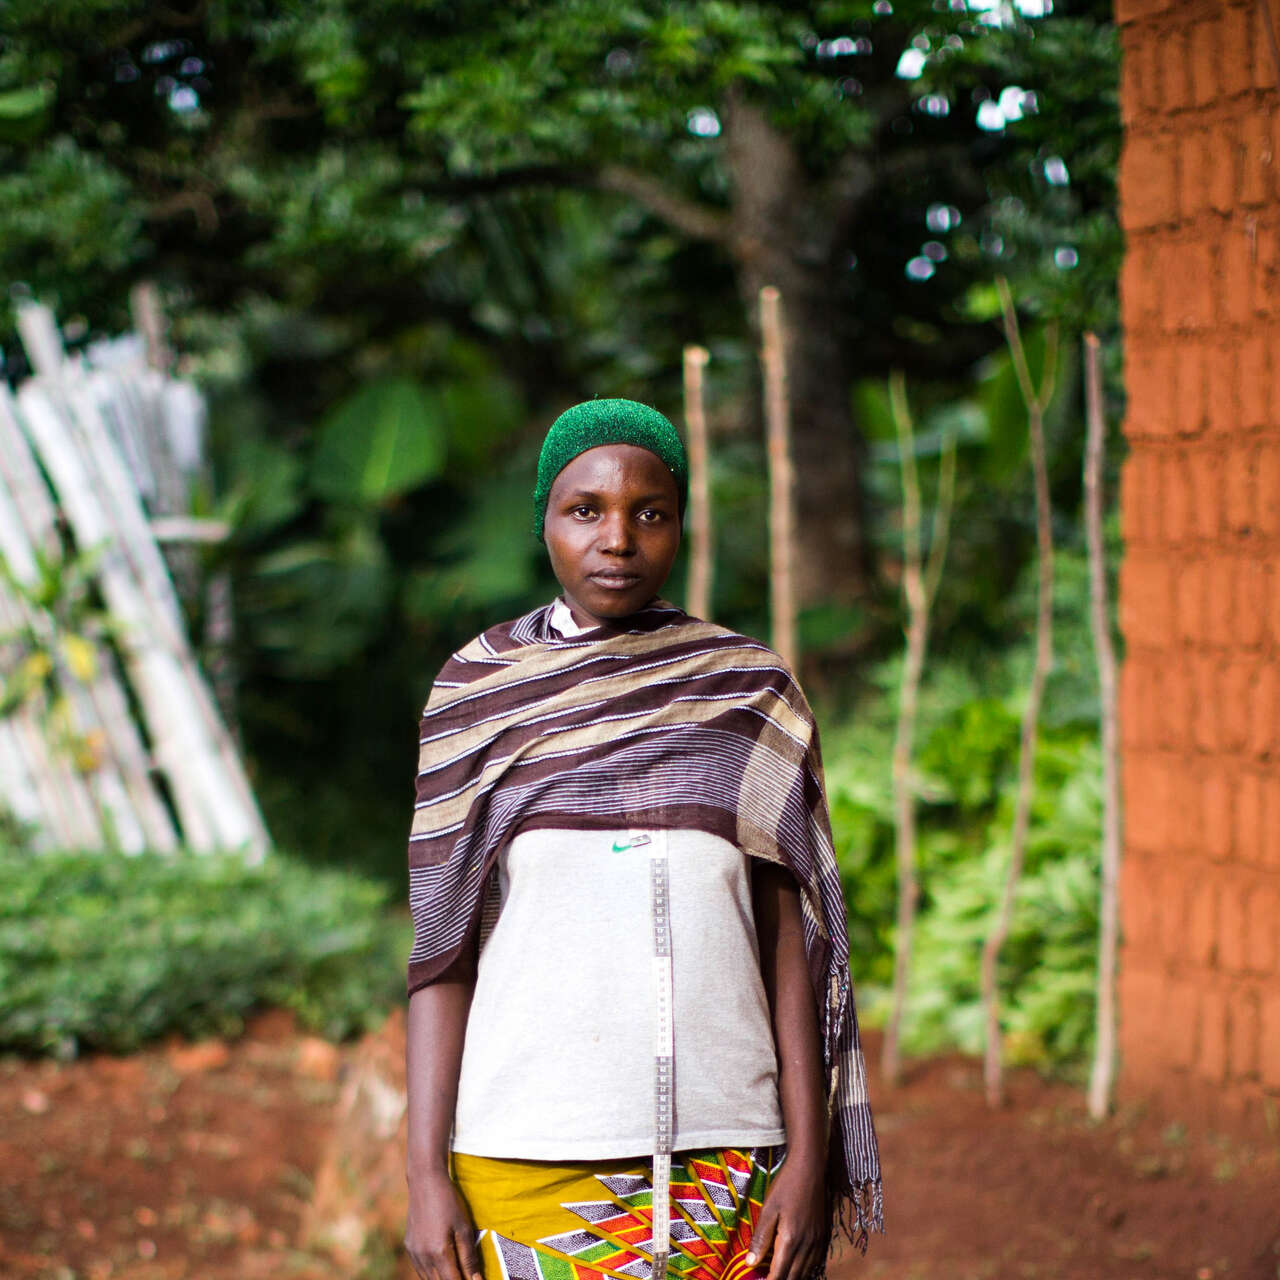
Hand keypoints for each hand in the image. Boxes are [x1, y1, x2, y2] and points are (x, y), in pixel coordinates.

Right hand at [405, 1167, 483, 1279]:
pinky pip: (421, 1268)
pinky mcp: (409, 1247)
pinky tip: (443, 1264)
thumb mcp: (464, 1228)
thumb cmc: (449, 1202)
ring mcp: (413, 1253)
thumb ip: (469, 1258)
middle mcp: (423, 1257)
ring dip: (443, 1279)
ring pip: (428, 1279)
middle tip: (468, 1275)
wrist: (425, 1181)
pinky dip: (432, 1272)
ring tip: (457, 1270)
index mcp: (438, 1253)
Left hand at [745, 1154, 825, 1279]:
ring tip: (777, 1275)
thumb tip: (751, 1264)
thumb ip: (761, 1238)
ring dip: (792, 1277)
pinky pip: (814, 1262)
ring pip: (806, 1272)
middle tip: (766, 1279)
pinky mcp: (823, 1235)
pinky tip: (795, 1266)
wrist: (810, 1167)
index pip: (780, 1275)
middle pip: (794, 1277)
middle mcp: (807, 1245)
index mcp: (791, 1240)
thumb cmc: (786, 1186)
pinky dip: (804, 1270)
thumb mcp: (768, 1209)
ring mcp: (818, 1241)